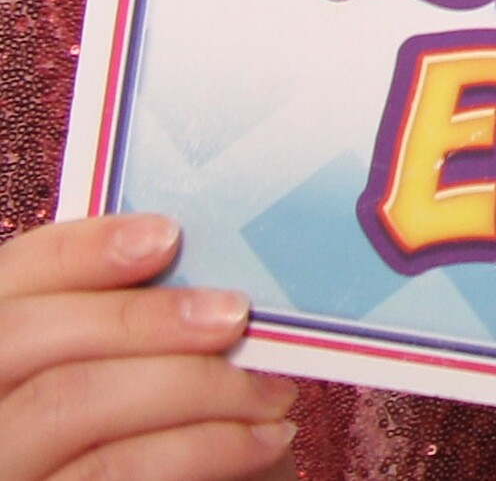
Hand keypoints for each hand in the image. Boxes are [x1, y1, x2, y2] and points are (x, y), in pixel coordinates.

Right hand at [0, 215, 295, 480]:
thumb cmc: (173, 433)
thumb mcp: (148, 366)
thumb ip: (141, 317)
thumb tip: (196, 253)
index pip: (9, 282)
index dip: (79, 250)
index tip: (169, 235)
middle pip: (24, 338)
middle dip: (137, 316)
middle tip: (233, 316)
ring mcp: (4, 466)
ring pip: (70, 402)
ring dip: (193, 383)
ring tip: (272, 392)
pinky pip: (116, 469)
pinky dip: (207, 446)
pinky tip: (266, 437)